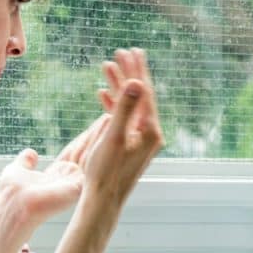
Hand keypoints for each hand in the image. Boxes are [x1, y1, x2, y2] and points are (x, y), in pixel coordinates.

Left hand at [0, 114, 110, 226]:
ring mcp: (76, 183)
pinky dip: (100, 147)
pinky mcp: (80, 186)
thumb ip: (26, 162)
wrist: (15, 204)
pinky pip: (92, 163)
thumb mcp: (18, 169)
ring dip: (102, 137)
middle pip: (86, 152)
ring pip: (92, 156)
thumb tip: (30, 153)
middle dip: (97, 135)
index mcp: (57, 175)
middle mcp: (69, 178)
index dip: (84, 138)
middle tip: (109, 117)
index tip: (93, 126)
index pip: (74, 153)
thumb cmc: (12, 192)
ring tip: (111, 119)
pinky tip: (108, 134)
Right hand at [83, 48, 162, 203]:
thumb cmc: (106, 172)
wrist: (102, 201)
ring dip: (119, 87)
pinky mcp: (130, 146)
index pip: (146, 93)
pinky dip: (114, 105)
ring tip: (108, 67)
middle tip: (122, 52)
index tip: (132, 51)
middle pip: (141, 97)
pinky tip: (103, 94)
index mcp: (151, 131)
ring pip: (131, 106)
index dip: (137, 70)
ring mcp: (141, 141)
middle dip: (130, 74)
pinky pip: (124, 120)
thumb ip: (125, 108)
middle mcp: (150, 135)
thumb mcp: (114, 137)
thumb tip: (137, 82)